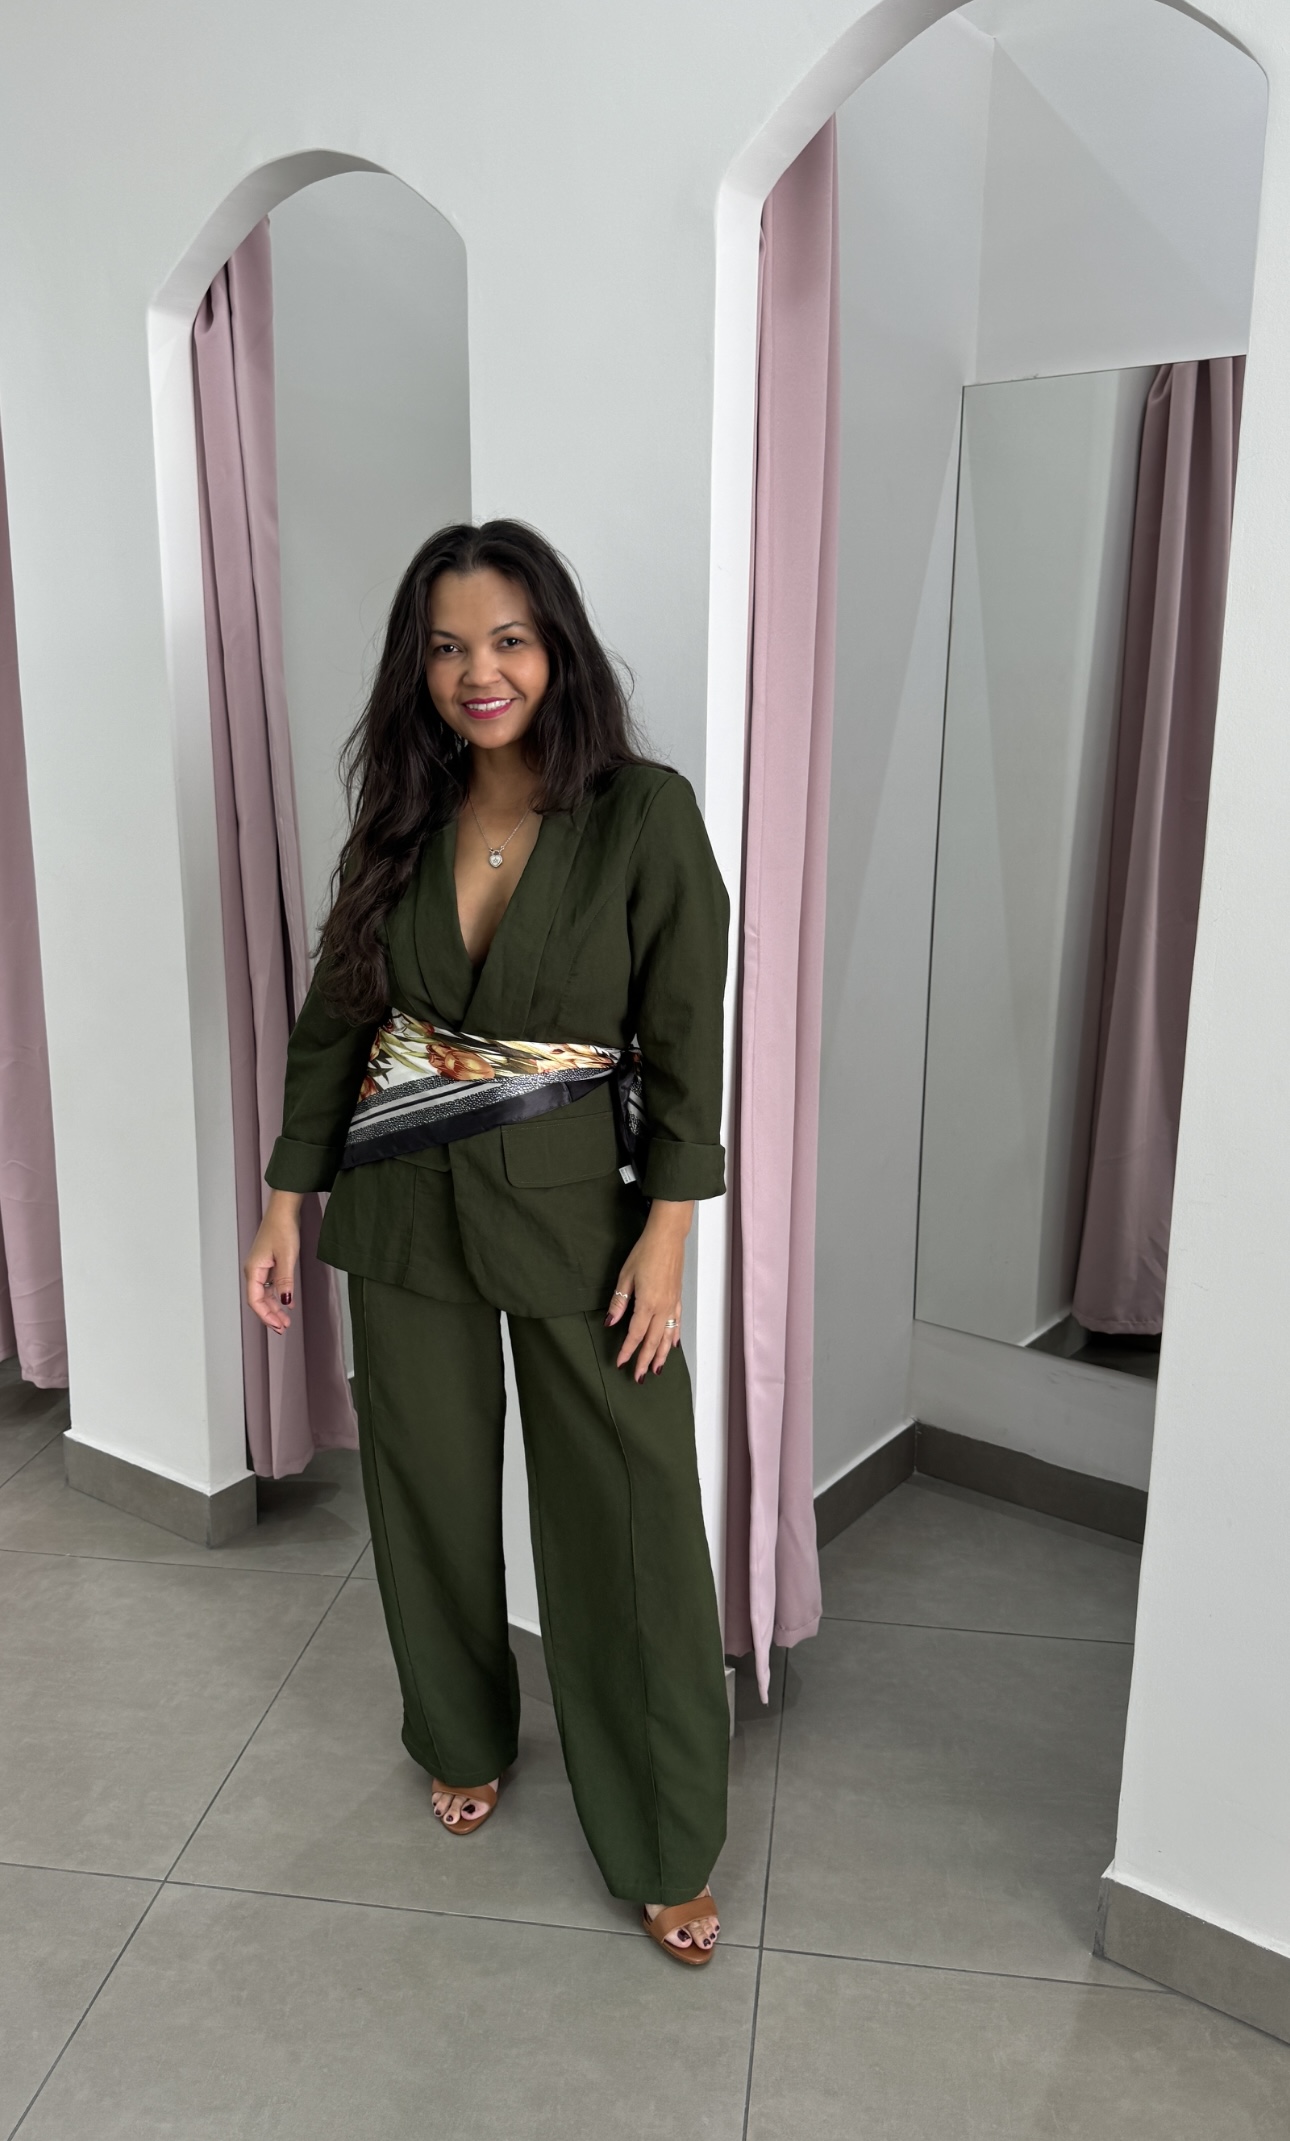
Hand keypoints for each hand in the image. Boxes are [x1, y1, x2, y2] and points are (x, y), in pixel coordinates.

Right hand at [244, 1190, 302, 1335]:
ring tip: (286, 1320)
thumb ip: (285, 1281)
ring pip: (264, 1294)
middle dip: (270, 1315)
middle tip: (283, 1328)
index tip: (278, 1326)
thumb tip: (285, 1302)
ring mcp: (260, 1267)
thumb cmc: (282, 1228)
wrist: (283, 1210)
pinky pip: (269, 1285)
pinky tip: (286, 1303)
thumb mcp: (287, 1256)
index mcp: (253, 1269)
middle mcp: (254, 1270)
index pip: (255, 1301)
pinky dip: (277, 1296)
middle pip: (259, 1300)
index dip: (266, 1316)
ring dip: (274, 1307)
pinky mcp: (268, 1263)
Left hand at [605, 1200, 692, 1380]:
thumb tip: (610, 1323)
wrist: (668, 1237)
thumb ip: (619, 1302)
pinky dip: (675, 1337)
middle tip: (639, 1378)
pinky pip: (677, 1324)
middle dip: (646, 1361)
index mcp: (647, 1304)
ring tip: (657, 1370)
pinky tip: (673, 1346)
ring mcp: (672, 1304)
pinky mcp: (677, 1298)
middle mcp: (662, 1308)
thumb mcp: (626, 1276)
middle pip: (653, 1341)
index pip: (636, 1335)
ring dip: (662, 1355)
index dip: (627, 1351)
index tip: (620, 1363)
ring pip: (668, 1337)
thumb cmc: (645, 1253)